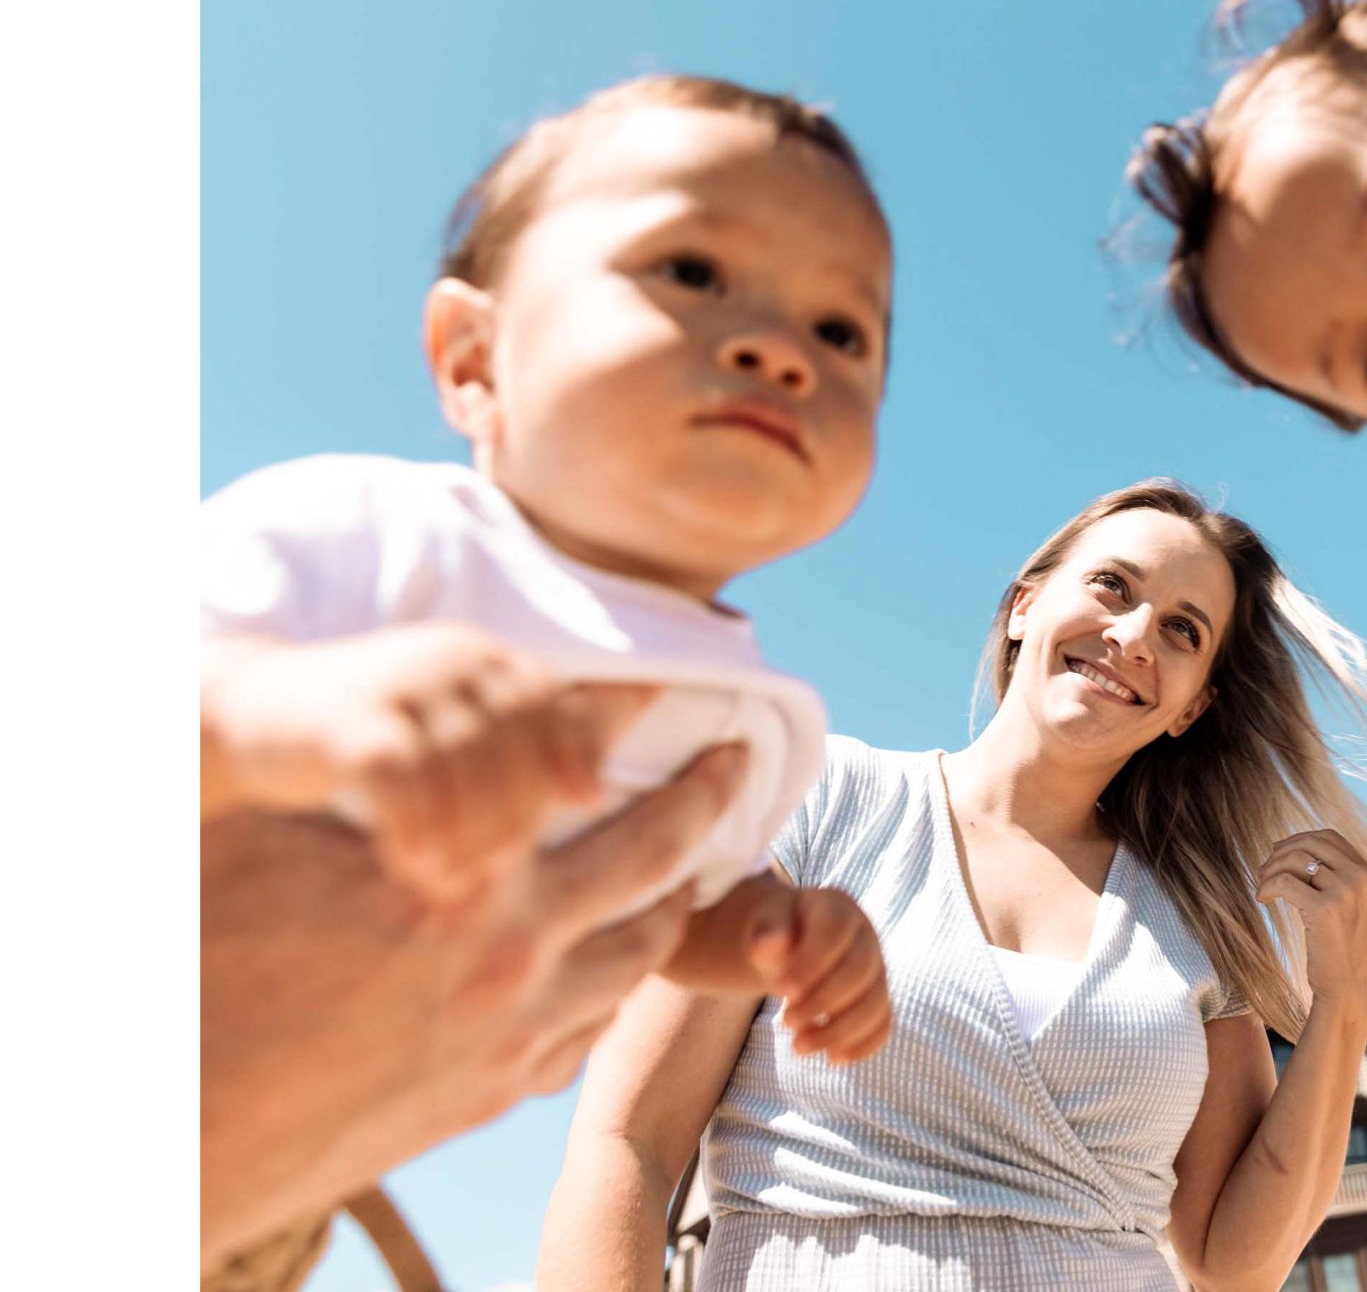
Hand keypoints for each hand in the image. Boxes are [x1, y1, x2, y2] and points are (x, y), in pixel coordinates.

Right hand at [201, 740, 748, 1257]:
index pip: (580, 764)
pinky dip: (625, 977)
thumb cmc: (210, 956)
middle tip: (740, 759)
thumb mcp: (284, 836)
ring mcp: (516, 1030)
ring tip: (702, 858)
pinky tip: (625, 956)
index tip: (668, 683)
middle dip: (706, 797)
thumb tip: (440, 722)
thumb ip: (381, 781)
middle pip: (654, 856)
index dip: (624, 713)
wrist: (188, 1122)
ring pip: (641, 950)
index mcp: (469, 869)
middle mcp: (513, 949)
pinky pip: (593, 1026)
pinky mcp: (494, 1092)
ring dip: (680, 893)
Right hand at [205, 623, 656, 899]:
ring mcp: (396, 684)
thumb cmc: (371, 738)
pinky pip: (401, 780)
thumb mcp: (451, 733)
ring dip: (468, 834)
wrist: (247, 717)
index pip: (549, 706)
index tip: (584, 807)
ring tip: (457, 886)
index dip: (570, 756)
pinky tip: (413, 868)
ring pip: (463, 766)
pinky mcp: (345, 721)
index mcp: (481, 658)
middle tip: (501, 873)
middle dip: (515, 813)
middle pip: (512, 743)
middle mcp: (447, 658)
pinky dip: (416, 829)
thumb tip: (596, 795)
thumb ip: (518, 753)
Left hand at [754, 886, 892, 1064]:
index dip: (813, 963)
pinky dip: (864, 1044)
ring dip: (839, 1031)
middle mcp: (866, 937)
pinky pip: (884, 1023)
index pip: (836, 932)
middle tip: (786, 1022)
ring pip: (875, 1003)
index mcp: (839, 908)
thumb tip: (768, 946)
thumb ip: (766, 932)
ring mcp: (877, 969)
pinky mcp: (877, 998)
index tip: (781, 990)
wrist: (789, 944)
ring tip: (799, 1047)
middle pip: (861, 971)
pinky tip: (834, 1058)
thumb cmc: (777, 934)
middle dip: (824, 1002)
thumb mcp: (764, 926)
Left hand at [1254, 830, 1366, 1012]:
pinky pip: (1284, 882)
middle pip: (1310, 843)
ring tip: (1262, 887)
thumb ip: (1335, 878)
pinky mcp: (1324, 909)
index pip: (1328, 837)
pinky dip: (1267, 887)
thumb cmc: (1344, 951)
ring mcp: (1345, 891)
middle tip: (1263, 871)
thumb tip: (1296, 851)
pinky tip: (1262, 899)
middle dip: (1281, 852)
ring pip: (1295, 859)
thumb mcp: (1350, 907)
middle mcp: (1360, 877)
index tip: (1278, 852)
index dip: (1298, 840)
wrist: (1349, 989)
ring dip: (1272, 869)